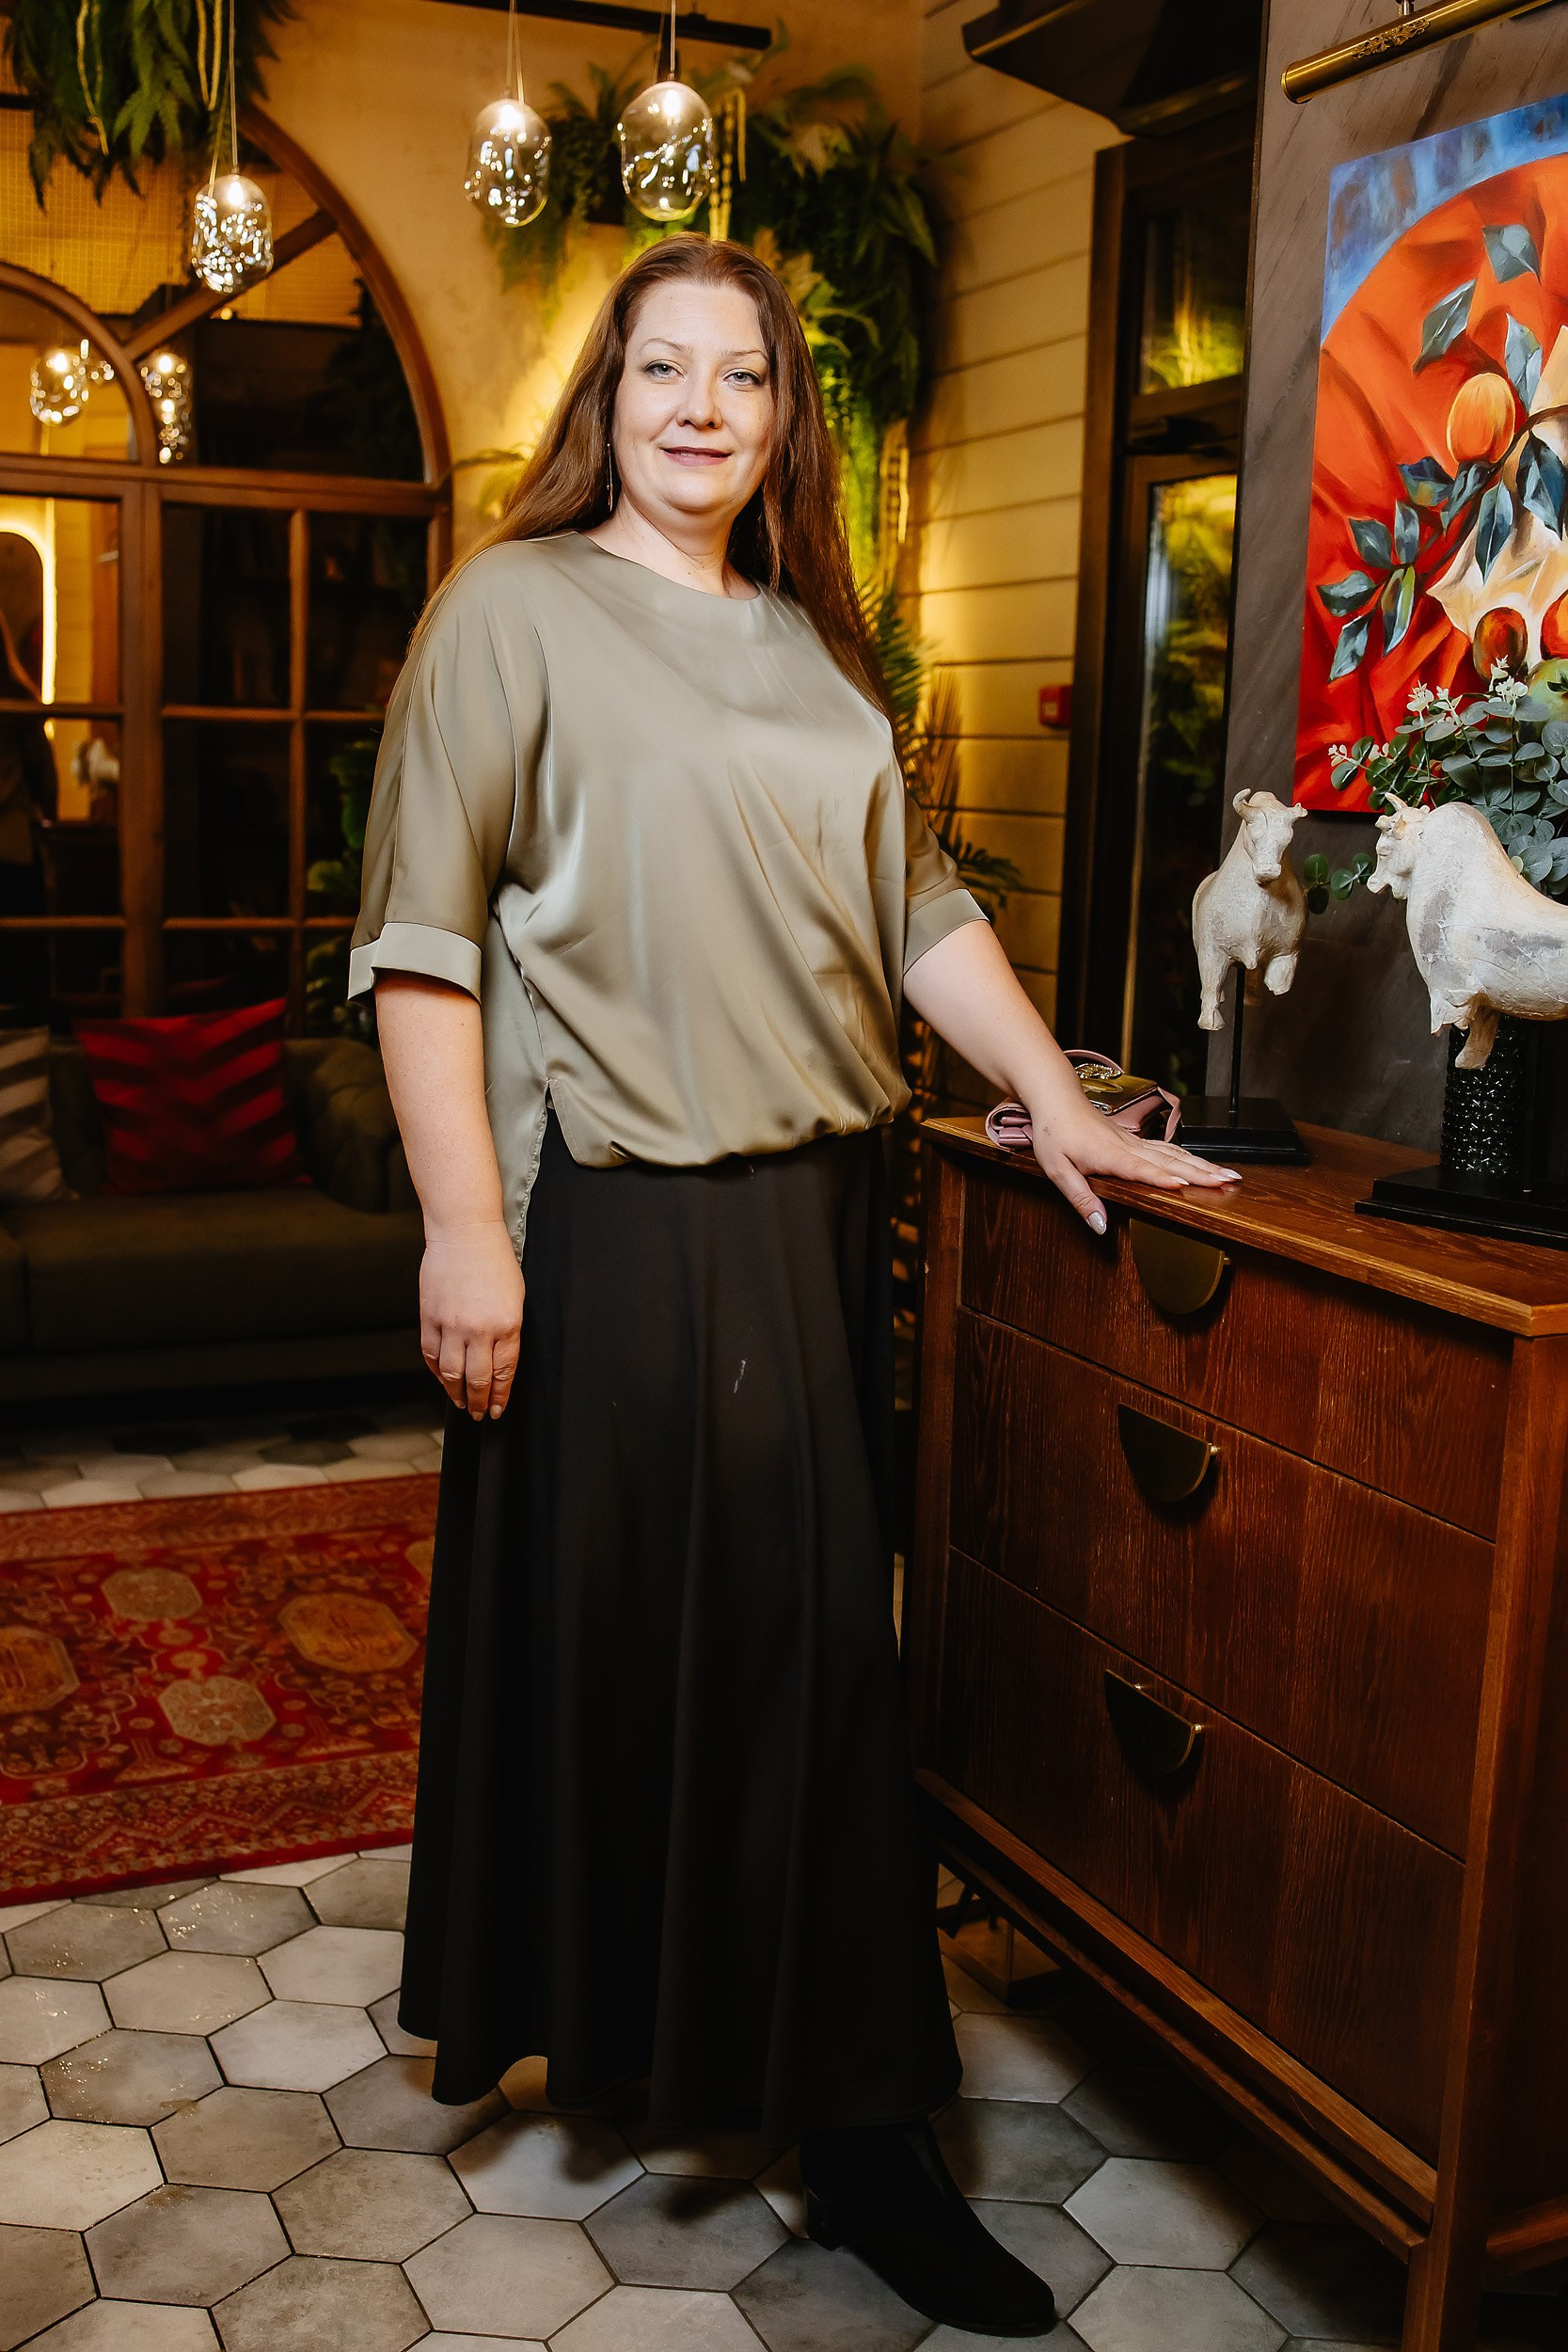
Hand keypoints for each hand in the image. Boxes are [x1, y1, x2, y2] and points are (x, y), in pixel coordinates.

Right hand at [419, 1220, 525, 1420]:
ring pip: (451, 1372)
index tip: (497, 1409)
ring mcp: (451, 1324)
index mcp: (507, 1324)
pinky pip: (430, 1354)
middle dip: (479, 1402)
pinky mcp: (430, 1317)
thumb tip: (497, 1362)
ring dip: (456, 1393)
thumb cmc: (495, 1261)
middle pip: (478, 1379)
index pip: (503, 1372)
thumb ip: (507, 1331)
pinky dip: (436, 1371)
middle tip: (478, 1414)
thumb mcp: (515, 1298)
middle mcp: (479, 1329)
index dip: (500, 1396)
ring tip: (460, 1403)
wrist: (465, 1233)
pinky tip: (442, 1378)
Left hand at [1028, 1109, 1239, 1233]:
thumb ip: (1080, 1199)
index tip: (1186, 1185)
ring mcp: (1135, 1142)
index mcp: (1109, 1156)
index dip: (1162, 1178)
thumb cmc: (1055, 1134)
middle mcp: (1128, 1147)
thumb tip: (1100, 1226)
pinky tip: (1206, 1164)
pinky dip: (1191, 1157)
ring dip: (1204, 1165)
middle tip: (1228, 1182)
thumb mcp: (1058, 1170)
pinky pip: (1168, 1149)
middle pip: (1170, 1161)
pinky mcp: (1136, 1140)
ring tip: (1229, 1175)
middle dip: (1201, 1173)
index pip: (1141, 1169)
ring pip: (1175, 1154)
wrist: (1057, 1099)